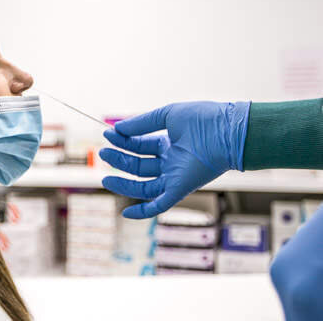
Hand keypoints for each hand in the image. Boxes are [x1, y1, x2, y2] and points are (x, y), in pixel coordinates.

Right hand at [99, 101, 249, 218]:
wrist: (228, 131)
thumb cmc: (203, 119)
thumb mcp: (167, 116)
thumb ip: (142, 124)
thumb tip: (118, 128)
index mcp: (169, 144)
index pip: (140, 146)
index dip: (123, 142)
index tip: (107, 135)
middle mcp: (170, 162)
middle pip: (138, 166)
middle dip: (119, 160)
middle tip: (102, 154)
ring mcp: (174, 177)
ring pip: (143, 186)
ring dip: (124, 184)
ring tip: (105, 178)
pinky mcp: (180, 189)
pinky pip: (159, 205)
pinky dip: (143, 211)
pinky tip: (126, 213)